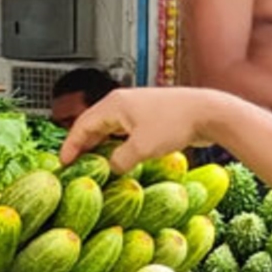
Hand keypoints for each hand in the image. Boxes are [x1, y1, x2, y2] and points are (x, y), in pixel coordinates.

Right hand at [59, 87, 238, 173]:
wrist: (207, 113)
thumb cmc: (175, 124)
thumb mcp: (142, 149)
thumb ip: (120, 161)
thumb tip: (111, 169)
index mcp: (115, 104)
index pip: (82, 124)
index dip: (71, 145)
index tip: (64, 162)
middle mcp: (123, 102)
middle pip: (94, 124)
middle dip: (83, 144)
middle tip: (75, 164)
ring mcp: (137, 108)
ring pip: (110, 128)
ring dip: (101, 145)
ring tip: (94, 163)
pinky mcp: (151, 116)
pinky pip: (125, 131)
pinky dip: (117, 143)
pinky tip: (120, 157)